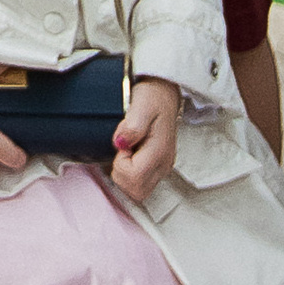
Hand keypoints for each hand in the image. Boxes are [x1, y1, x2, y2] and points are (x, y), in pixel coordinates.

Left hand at [111, 75, 180, 202]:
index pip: (134, 177)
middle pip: (136, 191)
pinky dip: (130, 176)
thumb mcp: (141, 104)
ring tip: (127, 151)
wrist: (164, 92)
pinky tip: (130, 156)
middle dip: (121, 173)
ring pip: (138, 192)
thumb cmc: (152, 97)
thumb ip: (132, 125)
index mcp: (160, 151)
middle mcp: (163, 164)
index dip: (120, 164)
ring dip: (125, 176)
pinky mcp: (158, 168)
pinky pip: (141, 185)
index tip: (121, 145)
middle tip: (123, 150)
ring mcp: (162, 168)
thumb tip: (120, 143)